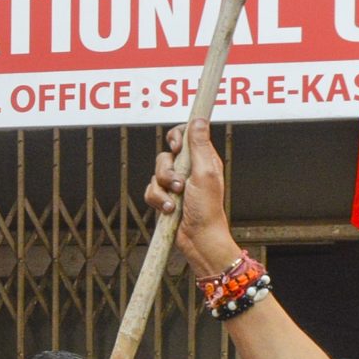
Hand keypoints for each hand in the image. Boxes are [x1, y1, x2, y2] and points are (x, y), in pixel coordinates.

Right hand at [144, 125, 240, 275]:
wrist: (198, 238)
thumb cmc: (207, 209)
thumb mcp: (205, 173)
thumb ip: (199, 146)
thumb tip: (199, 119)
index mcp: (202, 160)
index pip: (185, 136)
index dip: (176, 137)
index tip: (176, 147)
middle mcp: (188, 170)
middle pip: (165, 155)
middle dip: (167, 170)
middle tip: (178, 183)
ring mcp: (175, 185)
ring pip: (156, 174)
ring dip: (163, 188)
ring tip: (174, 201)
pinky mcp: (164, 198)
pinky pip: (150, 191)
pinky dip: (157, 200)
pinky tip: (168, 209)